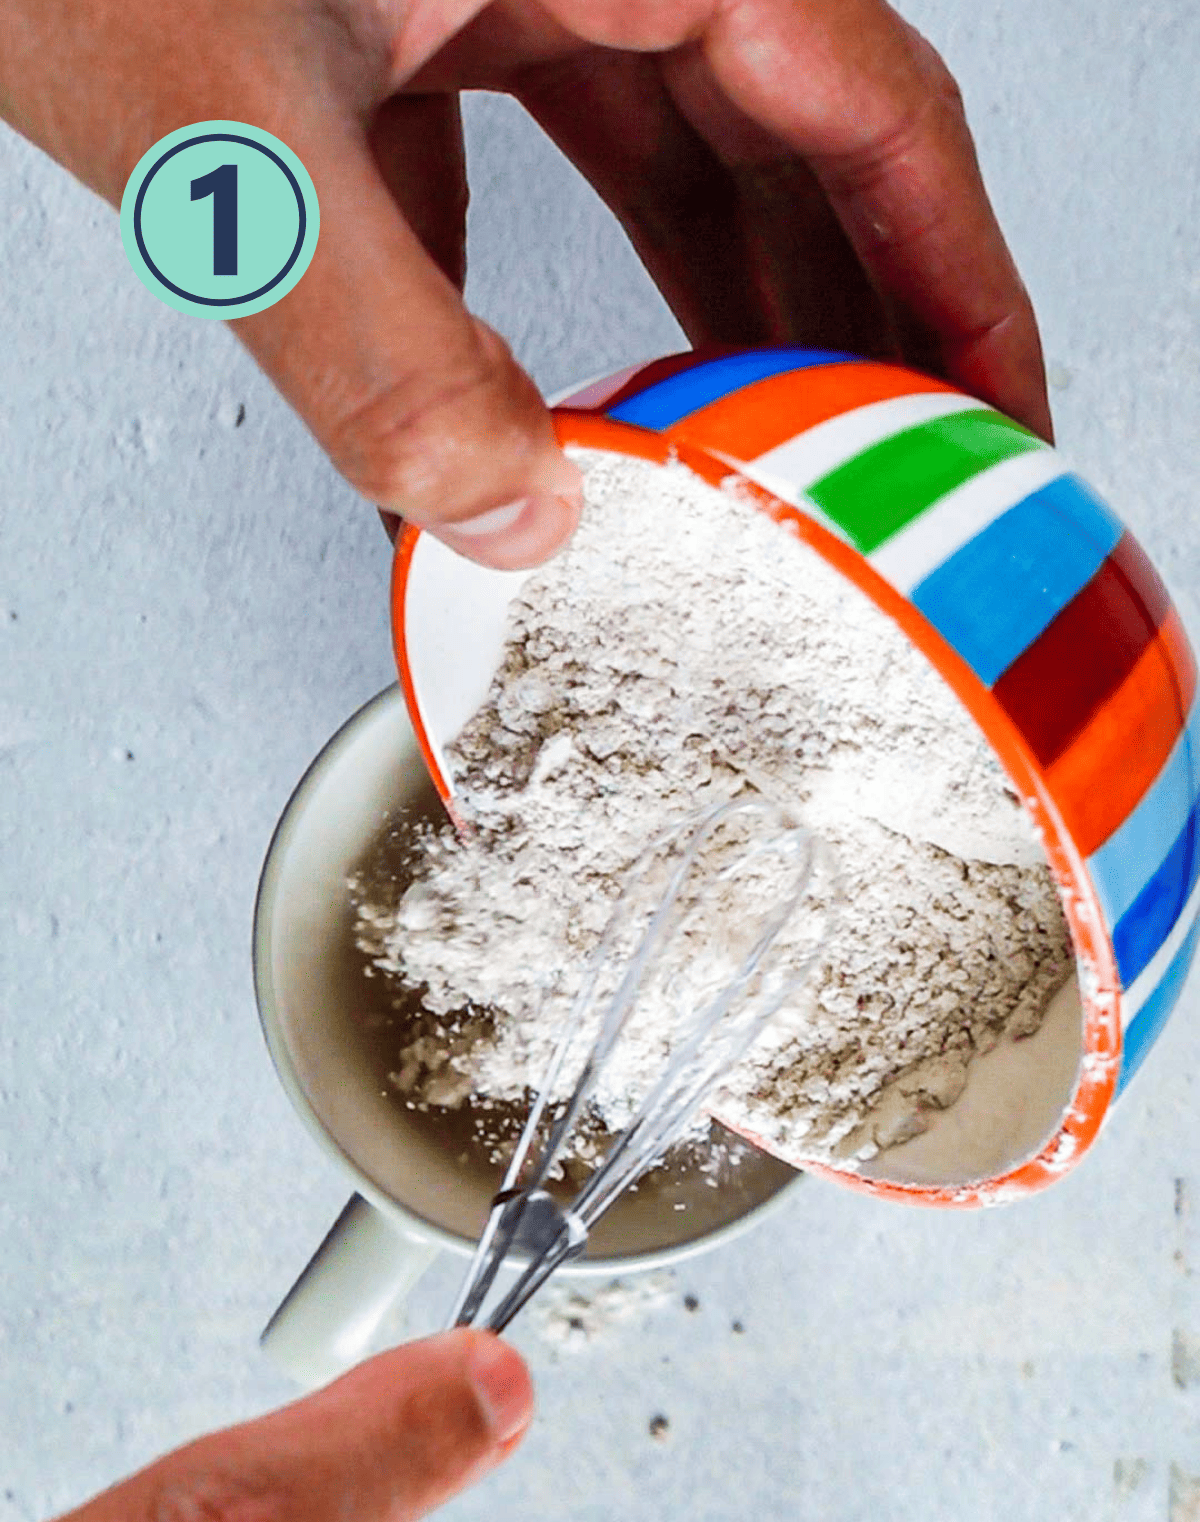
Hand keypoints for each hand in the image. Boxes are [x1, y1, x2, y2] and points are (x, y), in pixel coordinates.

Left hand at [0, 1, 1051, 569]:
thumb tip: (508, 509)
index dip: (960, 271)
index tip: (1001, 402)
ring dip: (722, 288)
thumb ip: (380, 347)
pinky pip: (532, 131)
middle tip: (900, 455)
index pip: (872, 105)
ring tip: (768, 434)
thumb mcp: (234, 137)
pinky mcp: (404, 1)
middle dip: (856, 305)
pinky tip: (540, 361)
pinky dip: (555, 256)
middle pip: (793, 128)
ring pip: (671, 132)